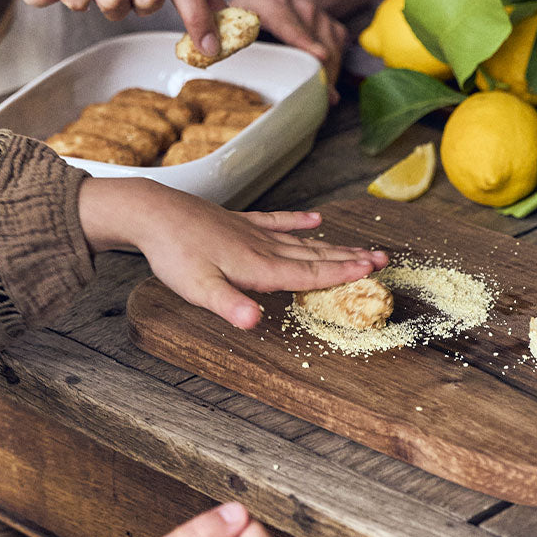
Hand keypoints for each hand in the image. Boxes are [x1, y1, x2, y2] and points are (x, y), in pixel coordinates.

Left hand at [78, 179, 389, 327]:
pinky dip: (297, 222)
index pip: (308, 274)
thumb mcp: (198, 288)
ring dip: (333, 246)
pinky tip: (314, 220)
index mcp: (258, 267)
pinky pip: (277, 222)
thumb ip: (229, 306)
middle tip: (383, 260)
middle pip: (314, 256)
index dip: (341, 275)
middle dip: (349, 260)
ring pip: (302, 242)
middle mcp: (263, 247)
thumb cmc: (174, 254)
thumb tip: (255, 322)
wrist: (153, 213)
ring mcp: (253, 232)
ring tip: (360, 247)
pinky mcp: (240, 223)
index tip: (371, 272)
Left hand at [234, 0, 348, 103]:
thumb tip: (211, 58)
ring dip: (329, 74)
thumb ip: (225, 35)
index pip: (288, 22)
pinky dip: (334, 69)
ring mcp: (318, 13)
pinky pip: (339, 50)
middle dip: (321, 70)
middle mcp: (298, 4)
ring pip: (332, 48)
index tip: (319, 56)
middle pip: (316, 41)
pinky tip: (325, 83)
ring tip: (323, 96)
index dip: (304, 39)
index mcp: (269, 2)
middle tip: (322, 97)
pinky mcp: (332, 23)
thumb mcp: (233, 15)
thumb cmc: (252, 8)